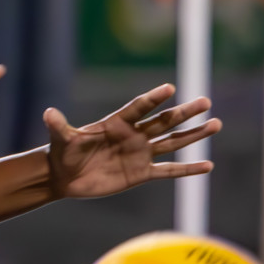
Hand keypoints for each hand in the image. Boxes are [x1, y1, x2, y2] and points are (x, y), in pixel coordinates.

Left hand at [45, 84, 219, 198]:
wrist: (65, 176)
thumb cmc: (62, 153)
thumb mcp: (61, 140)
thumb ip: (58, 127)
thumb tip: (48, 113)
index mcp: (116, 123)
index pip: (138, 108)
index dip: (152, 98)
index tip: (170, 88)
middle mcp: (133, 136)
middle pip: (163, 121)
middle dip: (184, 113)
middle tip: (206, 101)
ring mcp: (140, 154)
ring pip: (172, 143)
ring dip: (193, 135)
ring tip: (216, 124)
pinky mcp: (141, 174)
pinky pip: (169, 171)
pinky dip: (187, 169)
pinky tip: (207, 165)